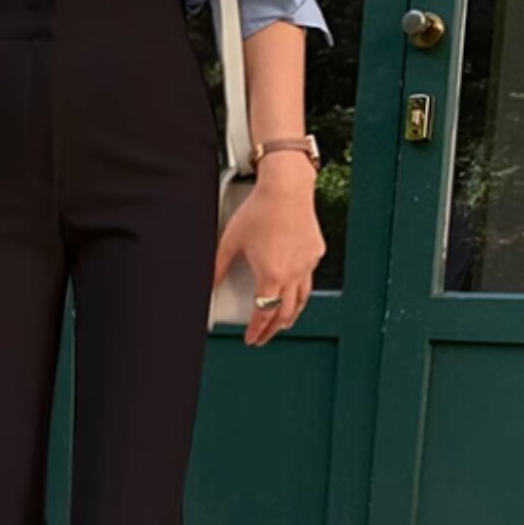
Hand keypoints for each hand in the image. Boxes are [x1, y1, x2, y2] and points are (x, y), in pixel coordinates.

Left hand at [213, 154, 325, 345]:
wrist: (286, 187)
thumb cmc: (261, 209)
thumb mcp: (231, 241)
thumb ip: (219, 267)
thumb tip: (209, 284)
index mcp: (271, 274)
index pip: (263, 313)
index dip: (256, 330)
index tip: (251, 338)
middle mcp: (292, 273)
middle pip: (284, 313)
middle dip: (272, 330)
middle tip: (263, 337)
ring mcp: (306, 264)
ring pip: (301, 301)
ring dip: (290, 316)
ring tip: (283, 324)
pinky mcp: (314, 253)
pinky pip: (308, 280)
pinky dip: (301, 293)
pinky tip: (296, 293)